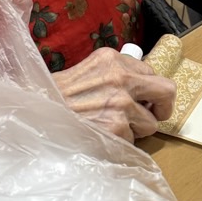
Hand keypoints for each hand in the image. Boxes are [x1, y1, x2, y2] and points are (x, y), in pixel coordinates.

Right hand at [53, 47, 175, 142]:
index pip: (150, 72)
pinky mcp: (116, 127)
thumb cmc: (56, 95)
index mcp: (112, 59)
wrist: (35, 113)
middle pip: (166, 91)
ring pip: (150, 123)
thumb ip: (113, 76)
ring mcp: (120, 103)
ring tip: (110, 127)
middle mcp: (121, 77)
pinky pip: (133, 140)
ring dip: (135, 128)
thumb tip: (139, 90)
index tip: (142, 98)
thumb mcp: (87, 72)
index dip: (148, 89)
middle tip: (152, 115)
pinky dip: (120, 141)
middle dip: (162, 107)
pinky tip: (101, 135)